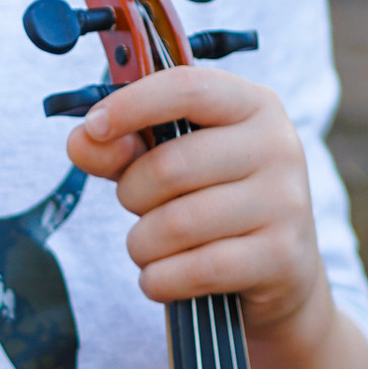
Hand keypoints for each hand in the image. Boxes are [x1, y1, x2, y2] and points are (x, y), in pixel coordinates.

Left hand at [67, 65, 326, 338]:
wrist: (281, 271)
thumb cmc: (214, 200)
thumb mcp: (168, 164)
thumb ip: (121, 148)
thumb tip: (81, 142)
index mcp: (254, 105)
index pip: (187, 88)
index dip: (132, 105)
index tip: (94, 127)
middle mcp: (279, 146)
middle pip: (170, 167)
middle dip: (132, 195)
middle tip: (137, 207)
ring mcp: (286, 202)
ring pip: (177, 225)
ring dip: (142, 245)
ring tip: (150, 247)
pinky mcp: (282, 256)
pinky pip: (196, 270)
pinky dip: (160, 280)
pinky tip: (162, 277)